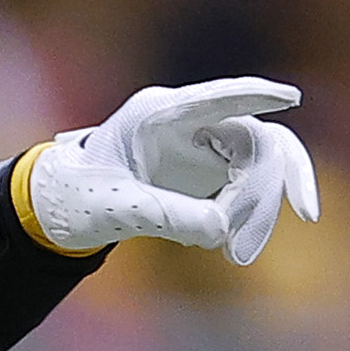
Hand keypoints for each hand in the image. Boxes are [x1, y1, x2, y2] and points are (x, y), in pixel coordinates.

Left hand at [29, 78, 321, 265]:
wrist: (60, 209)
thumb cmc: (76, 198)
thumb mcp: (116, 210)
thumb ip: (167, 216)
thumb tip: (222, 230)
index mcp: (156, 114)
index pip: (216, 98)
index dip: (254, 96)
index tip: (289, 98)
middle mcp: (189, 121)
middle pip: (256, 142)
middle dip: (260, 196)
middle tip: (242, 251)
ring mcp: (204, 144)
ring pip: (261, 164)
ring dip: (260, 210)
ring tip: (237, 254)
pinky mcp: (211, 169)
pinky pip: (250, 184)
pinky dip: (250, 215)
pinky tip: (230, 246)